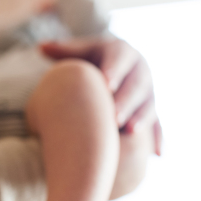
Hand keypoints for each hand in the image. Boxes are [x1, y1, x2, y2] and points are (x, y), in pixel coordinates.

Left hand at [40, 38, 161, 155]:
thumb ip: (64, 50)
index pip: (120, 58)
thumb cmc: (90, 60)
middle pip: (137, 85)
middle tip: (114, 117)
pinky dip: (159, 138)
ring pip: (149, 105)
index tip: (105, 83)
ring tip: (130, 132)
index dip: (115, 70)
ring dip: (142, 118)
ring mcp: (148, 91)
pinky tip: (158, 154)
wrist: (114, 67)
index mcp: (122, 52)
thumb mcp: (80, 52)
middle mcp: (140, 70)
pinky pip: (157, 125)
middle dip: (127, 100)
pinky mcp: (151, 109)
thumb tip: (41, 47)